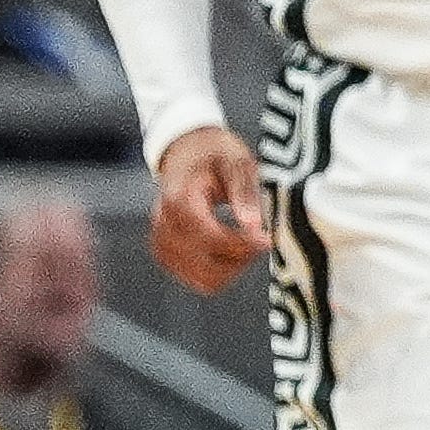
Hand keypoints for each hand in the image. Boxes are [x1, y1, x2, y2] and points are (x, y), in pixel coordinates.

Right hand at [147, 125, 271, 292]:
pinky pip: (195, 278)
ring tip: (247, 244)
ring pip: (201, 278)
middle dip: (240, 257)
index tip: (267, 238)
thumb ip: (244, 193)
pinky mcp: (166, 253)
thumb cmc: (216, 156)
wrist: (188, 151)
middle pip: (205, 263)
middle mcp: (164, 225)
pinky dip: (219, 272)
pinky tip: (233, 251)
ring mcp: (161, 242)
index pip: (210, 237)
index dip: (242, 244)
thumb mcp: (237, 163)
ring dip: (231, 268)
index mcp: (179, 200)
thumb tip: (253, 226)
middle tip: (261, 238)